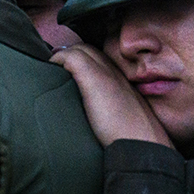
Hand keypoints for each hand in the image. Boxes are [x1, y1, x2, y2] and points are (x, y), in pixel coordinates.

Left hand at [51, 43, 173, 148]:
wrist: (141, 144)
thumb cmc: (134, 138)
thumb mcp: (126, 118)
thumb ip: (114, 111)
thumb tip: (98, 119)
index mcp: (122, 81)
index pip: (99, 59)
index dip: (82, 61)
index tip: (67, 70)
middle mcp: (115, 72)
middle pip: (89, 50)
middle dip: (70, 55)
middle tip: (54, 66)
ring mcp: (106, 73)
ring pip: (80, 50)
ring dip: (63, 57)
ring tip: (51, 70)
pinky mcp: (95, 78)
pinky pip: (71, 57)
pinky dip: (59, 60)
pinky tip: (51, 70)